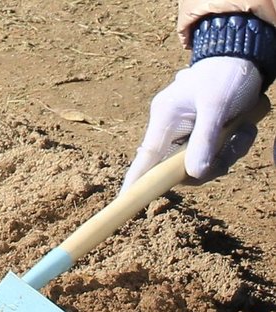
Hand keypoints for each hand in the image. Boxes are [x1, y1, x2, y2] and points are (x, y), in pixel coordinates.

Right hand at [121, 56, 261, 193]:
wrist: (244, 52)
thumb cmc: (226, 73)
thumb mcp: (217, 106)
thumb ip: (205, 140)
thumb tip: (195, 174)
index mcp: (164, 119)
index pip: (145, 159)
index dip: (135, 181)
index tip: (124, 200)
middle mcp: (171, 128)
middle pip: (180, 167)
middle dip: (212, 161)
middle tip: (236, 143)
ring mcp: (186, 131)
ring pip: (201, 161)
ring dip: (228, 151)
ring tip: (245, 127)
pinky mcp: (201, 132)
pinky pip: (213, 152)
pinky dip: (233, 145)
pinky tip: (244, 125)